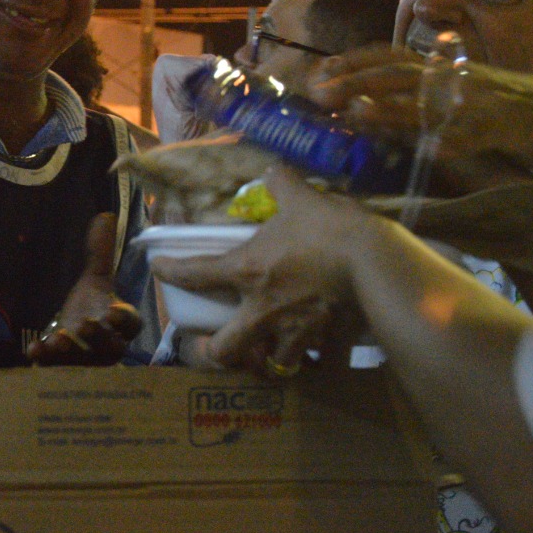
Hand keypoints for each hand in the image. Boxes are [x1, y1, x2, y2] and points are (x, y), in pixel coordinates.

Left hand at [28, 213, 141, 365]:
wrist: (77, 336)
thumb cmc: (93, 307)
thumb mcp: (96, 279)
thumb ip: (101, 251)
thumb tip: (105, 215)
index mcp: (121, 323)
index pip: (130, 323)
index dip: (124, 319)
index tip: (113, 311)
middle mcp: (109, 346)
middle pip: (110, 346)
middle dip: (98, 337)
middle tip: (85, 324)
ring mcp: (88, 361)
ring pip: (84, 360)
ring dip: (71, 351)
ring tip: (57, 340)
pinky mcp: (67, 369)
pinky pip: (57, 369)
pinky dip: (45, 360)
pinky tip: (32, 350)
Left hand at [151, 165, 368, 376]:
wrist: (376, 263)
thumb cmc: (330, 229)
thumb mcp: (301, 198)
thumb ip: (282, 183)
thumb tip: (273, 169)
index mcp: (247, 271)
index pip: (195, 273)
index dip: (170, 271)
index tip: (157, 269)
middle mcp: (263, 311)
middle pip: (226, 350)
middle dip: (217, 353)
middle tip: (217, 346)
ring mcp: (296, 333)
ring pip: (273, 364)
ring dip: (270, 359)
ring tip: (273, 351)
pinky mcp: (328, 344)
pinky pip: (319, 362)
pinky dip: (319, 360)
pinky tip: (322, 351)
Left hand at [308, 46, 532, 172]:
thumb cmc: (515, 110)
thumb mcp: (462, 98)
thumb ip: (421, 102)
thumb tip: (370, 109)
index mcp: (445, 70)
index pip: (390, 57)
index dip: (353, 63)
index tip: (319, 73)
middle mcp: (456, 79)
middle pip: (398, 71)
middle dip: (356, 79)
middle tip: (319, 91)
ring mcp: (480, 102)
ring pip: (429, 100)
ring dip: (389, 107)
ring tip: (355, 113)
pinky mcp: (506, 129)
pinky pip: (474, 135)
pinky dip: (450, 143)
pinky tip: (426, 150)